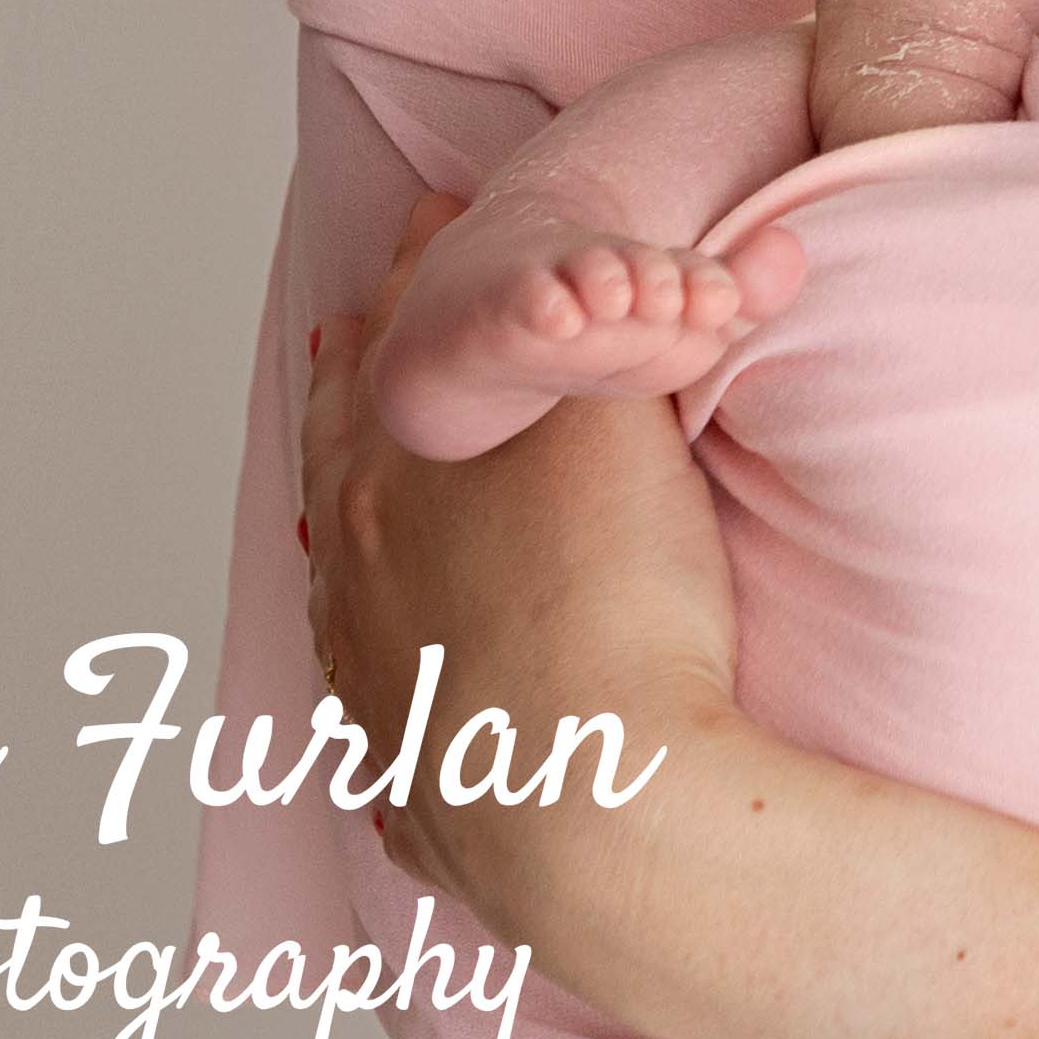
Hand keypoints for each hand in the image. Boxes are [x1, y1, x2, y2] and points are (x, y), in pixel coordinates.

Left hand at [300, 187, 748, 986]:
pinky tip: (416, 703)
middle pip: (343, 461)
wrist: (606, 817)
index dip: (420, 275)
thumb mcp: (618, 427)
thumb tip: (695, 260)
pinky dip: (398, 695)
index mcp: (386, 485)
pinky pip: (392, 734)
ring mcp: (379, 704)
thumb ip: (632, 333)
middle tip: (358, 330)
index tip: (431, 222)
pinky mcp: (420, 802)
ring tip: (373, 501)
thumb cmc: (611, 612)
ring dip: (363, 533)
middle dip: (360, 386)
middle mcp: (357, 590)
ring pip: (348, 595)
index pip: (393, 344)